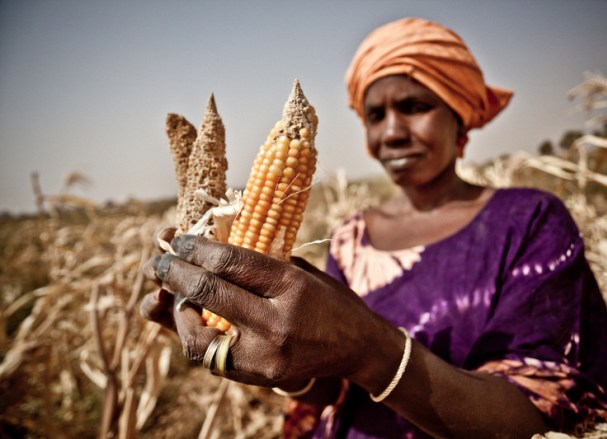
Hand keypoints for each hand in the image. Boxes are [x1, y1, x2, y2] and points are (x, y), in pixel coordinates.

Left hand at [145, 233, 389, 388]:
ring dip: (176, 312)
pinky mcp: (259, 377)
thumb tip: (202, 250)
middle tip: (156, 260)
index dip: (196, 247)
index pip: (231, 262)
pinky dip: (195, 336)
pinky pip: (212, 359)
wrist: (358, 347)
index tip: (177, 237)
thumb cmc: (327, 300)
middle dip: (174, 273)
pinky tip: (189, 318)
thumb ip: (256, 264)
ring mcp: (266, 356)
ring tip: (168, 294)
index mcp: (292, 286)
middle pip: (210, 294)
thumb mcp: (299, 271)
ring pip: (199, 338)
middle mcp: (278, 323)